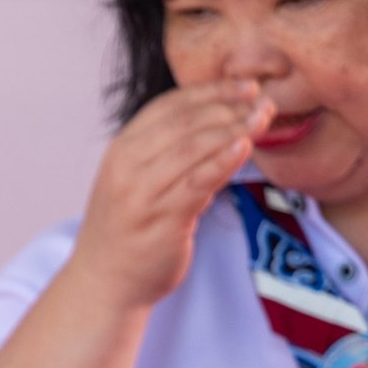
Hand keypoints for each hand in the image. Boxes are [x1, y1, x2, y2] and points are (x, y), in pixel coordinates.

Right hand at [66, 82, 273, 315]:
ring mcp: (142, 193)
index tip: (245, 85)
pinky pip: (197, 183)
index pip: (169, 106)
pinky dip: (222, 162)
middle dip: (229, 106)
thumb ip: (164, 151)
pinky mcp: (161, 220)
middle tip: (263, 100)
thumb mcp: (135, 180)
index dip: (211, 91)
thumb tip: (218, 122)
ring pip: (193, 148)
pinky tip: (245, 148)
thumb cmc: (127, 230)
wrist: (104, 282)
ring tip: (262, 120)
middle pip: (185, 122)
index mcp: (121, 149)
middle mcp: (127, 166)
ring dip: (233, 129)